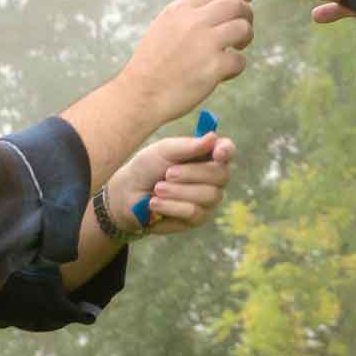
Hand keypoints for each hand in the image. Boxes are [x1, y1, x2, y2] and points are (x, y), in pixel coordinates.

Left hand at [105, 131, 238, 235]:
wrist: (128, 195)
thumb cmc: (148, 167)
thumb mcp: (164, 151)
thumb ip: (188, 146)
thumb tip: (213, 137)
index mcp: (207, 154)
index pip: (227, 150)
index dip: (226, 151)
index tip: (217, 153)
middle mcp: (214, 177)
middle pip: (221, 175)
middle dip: (192, 174)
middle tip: (167, 173)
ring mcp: (208, 199)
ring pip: (208, 195)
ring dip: (178, 191)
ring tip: (157, 189)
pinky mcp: (197, 218)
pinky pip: (193, 212)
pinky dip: (171, 206)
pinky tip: (155, 203)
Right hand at [119, 0, 253, 123]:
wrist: (140, 95)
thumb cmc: (151, 65)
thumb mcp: (163, 28)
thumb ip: (186, 15)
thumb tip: (215, 7)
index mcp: (178, 10)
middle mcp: (192, 22)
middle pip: (235, 4)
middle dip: (247, 13)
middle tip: (244, 28)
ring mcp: (205, 43)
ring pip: (243, 28)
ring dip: (246, 37)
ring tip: (236, 49)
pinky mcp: (213, 67)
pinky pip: (240, 60)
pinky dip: (237, 66)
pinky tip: (225, 73)